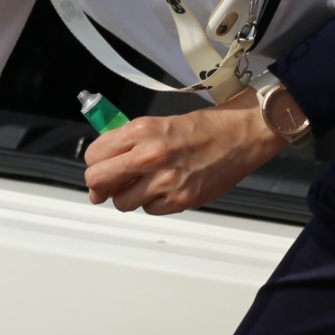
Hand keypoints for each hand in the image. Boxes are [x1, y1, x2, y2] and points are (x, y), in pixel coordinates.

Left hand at [82, 92, 286, 215]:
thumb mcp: (156, 124)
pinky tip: (166, 189)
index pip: (94, 155)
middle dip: (99, 185)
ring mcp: (165, 180)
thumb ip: (127, 144)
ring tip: (144, 185)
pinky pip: (150, 210)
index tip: (100, 168)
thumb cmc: (200, 129)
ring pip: (122, 202)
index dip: (94, 164)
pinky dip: (153, 203)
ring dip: (128, 197)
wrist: (240, 136)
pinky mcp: (181, 200)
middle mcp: (149, 155)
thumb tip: (102, 167)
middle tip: (107, 186)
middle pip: (98, 180)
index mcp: (140, 131)